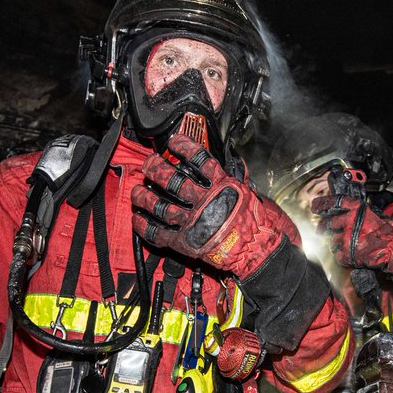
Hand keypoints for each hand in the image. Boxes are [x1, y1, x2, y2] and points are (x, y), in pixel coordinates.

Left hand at [132, 134, 282, 277]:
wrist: (255, 251)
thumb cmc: (255, 224)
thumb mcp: (247, 194)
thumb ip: (233, 179)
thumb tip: (229, 166)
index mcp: (221, 187)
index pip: (200, 160)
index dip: (184, 147)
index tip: (174, 140)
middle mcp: (204, 202)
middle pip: (173, 181)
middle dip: (156, 169)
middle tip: (149, 164)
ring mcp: (192, 222)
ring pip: (161, 205)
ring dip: (145, 197)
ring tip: (137, 191)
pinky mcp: (184, 241)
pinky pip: (159, 232)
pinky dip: (145, 225)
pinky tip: (138, 219)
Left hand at [311, 195, 392, 271]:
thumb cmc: (388, 231)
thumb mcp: (374, 214)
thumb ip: (359, 213)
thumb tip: (348, 212)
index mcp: (357, 209)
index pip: (335, 202)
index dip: (323, 204)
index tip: (315, 206)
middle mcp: (350, 221)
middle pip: (328, 223)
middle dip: (323, 227)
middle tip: (320, 229)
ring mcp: (348, 237)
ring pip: (332, 241)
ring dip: (335, 244)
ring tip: (342, 245)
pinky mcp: (348, 252)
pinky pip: (338, 255)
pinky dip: (341, 257)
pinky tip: (347, 256)